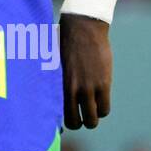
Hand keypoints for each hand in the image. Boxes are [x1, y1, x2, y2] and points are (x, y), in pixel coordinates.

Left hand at [60, 14, 111, 128]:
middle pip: (74, 122)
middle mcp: (71, 89)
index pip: (56, 113)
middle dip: (77, 123)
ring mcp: (88, 88)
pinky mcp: (103, 84)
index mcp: (56, 84)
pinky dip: (102, 111)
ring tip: (91, 114)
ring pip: (92, 119)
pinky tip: (100, 104)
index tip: (63, 119)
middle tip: (80, 118)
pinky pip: (104, 109)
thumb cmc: (63, 42)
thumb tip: (46, 94)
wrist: (83, 27)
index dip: (61, 120)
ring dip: (92, 120)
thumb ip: (53, 79)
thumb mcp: (52, 62)